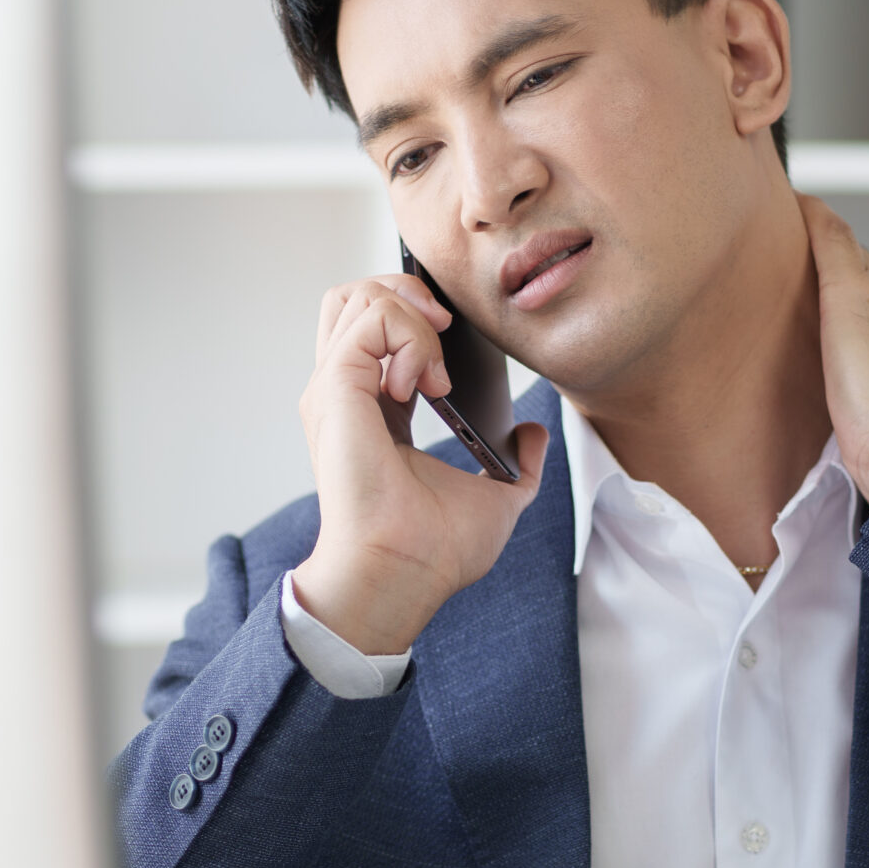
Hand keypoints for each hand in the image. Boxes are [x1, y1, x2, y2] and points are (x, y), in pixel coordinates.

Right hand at [289, 273, 548, 654]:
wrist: (406, 575)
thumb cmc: (434, 553)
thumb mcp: (496, 500)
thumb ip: (518, 465)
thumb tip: (532, 435)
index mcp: (375, 412)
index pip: (379, 331)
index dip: (419, 316)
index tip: (457, 347)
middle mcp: (346, 395)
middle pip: (355, 299)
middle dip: (407, 292)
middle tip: (446, 329)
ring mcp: (335, 390)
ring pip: (357, 297)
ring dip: (410, 312)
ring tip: (437, 364)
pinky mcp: (336, 390)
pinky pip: (370, 320)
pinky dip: (410, 335)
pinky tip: (428, 382)